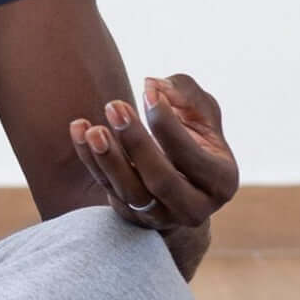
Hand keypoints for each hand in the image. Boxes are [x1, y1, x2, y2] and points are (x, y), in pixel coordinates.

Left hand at [68, 73, 238, 230]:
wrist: (180, 183)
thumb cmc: (192, 138)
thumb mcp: (202, 116)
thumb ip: (186, 94)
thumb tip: (153, 84)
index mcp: (220, 181)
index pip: (191, 156)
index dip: (167, 125)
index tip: (147, 93)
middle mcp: (193, 206)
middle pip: (161, 179)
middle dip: (136, 142)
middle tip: (115, 106)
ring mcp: (160, 215)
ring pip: (130, 190)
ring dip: (108, 158)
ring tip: (92, 128)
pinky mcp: (130, 214)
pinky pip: (106, 186)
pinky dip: (89, 159)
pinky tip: (78, 129)